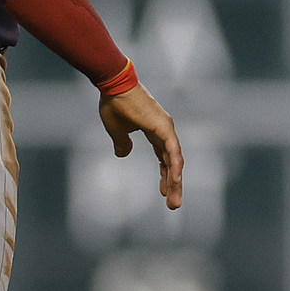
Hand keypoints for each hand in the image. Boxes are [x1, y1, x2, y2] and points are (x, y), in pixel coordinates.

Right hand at [101, 84, 184, 209]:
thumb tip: (123, 154)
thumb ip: (122, 143)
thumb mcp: (117, 130)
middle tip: (173, 205)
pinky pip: (172, 152)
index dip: (165, 175)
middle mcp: (165, 131)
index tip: (164, 192)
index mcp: (156, 131)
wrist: (114, 85)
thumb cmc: (115, 103)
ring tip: (174, 203)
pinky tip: (175, 182)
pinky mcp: (164, 127)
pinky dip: (174, 168)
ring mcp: (166, 129)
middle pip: (172, 163)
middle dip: (172, 185)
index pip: (164, 158)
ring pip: (175, 161)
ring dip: (175, 183)